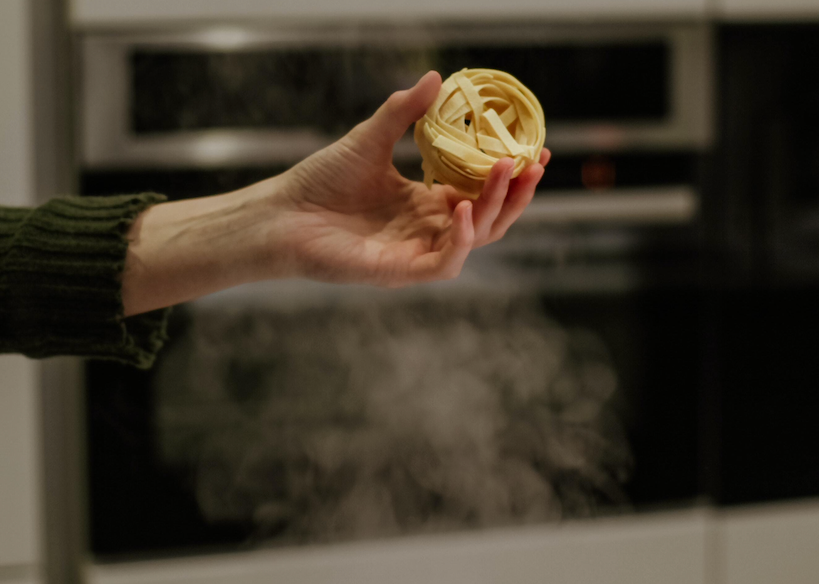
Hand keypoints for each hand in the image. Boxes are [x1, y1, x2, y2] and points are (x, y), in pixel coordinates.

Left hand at [122, 71, 549, 314]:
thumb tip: (436, 77)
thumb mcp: (369, 137)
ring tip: (504, 172)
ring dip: (495, 209)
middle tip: (533, 162)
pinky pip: (445, 263)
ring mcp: (416, 252)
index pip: (481, 193)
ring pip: (475, 239)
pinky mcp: (401, 272)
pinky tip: (462, 209)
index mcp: (426, 203)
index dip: (510, 175)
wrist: (284, 214)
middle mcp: (427, 229)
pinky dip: (460, 240)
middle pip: (489, 218)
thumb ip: (404, 112)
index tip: (534, 148)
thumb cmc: (321, 182)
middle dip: (516, 193)